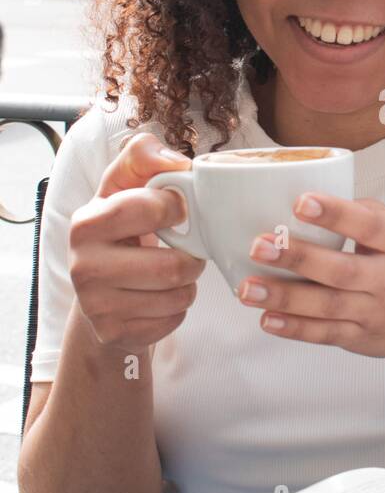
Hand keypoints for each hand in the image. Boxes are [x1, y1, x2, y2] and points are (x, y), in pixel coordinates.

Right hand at [68, 133, 206, 352]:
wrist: (98, 290)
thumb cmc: (120, 230)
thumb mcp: (122, 187)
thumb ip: (144, 158)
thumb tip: (178, 163)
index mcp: (86, 223)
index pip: (145, 210)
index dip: (174, 208)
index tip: (180, 210)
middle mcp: (84, 266)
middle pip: (170, 266)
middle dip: (191, 257)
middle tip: (187, 250)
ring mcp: (97, 305)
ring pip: (177, 296)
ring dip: (188, 283)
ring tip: (175, 272)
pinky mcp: (114, 333)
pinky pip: (172, 320)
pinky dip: (177, 308)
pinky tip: (161, 297)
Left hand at [236, 193, 384, 358]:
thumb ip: (365, 214)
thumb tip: (315, 198)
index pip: (368, 226)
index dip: (335, 214)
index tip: (301, 202)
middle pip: (341, 270)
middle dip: (297, 257)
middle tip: (258, 244)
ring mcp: (374, 311)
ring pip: (327, 305)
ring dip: (284, 297)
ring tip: (247, 287)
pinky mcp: (362, 338)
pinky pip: (325, 334)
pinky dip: (295, 329)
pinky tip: (266, 319)